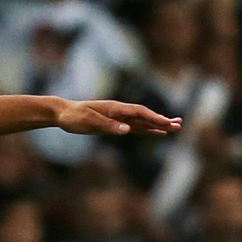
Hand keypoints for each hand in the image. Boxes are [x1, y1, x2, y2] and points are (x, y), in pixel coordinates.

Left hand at [52, 99, 181, 137]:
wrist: (62, 113)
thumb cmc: (73, 117)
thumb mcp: (88, 122)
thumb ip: (108, 126)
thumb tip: (127, 130)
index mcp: (114, 108)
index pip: (139, 112)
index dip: (154, 118)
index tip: (167, 123)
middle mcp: (119, 111)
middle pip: (145, 116)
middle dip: (161, 120)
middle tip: (179, 124)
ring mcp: (118, 118)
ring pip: (142, 122)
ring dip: (157, 125)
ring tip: (174, 127)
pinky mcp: (114, 125)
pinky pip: (134, 128)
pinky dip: (146, 130)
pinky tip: (155, 132)